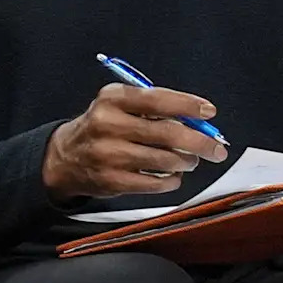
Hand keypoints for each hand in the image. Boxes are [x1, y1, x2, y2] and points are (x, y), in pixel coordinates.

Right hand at [42, 83, 228, 199]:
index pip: (157, 99)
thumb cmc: (104, 128)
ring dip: (186, 161)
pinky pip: (155, 183)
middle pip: (166, 133)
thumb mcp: (120, 105)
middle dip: (200, 141)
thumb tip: (198, 122)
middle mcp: (106, 124)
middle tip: (216, 148)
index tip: (209, 112)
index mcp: (111, 99)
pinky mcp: (111, 180)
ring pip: (164, 159)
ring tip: (189, 160)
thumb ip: (155, 108)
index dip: (188, 105)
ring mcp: (107, 154)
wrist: (66, 158)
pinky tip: (172, 175)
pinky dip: (171, 180)